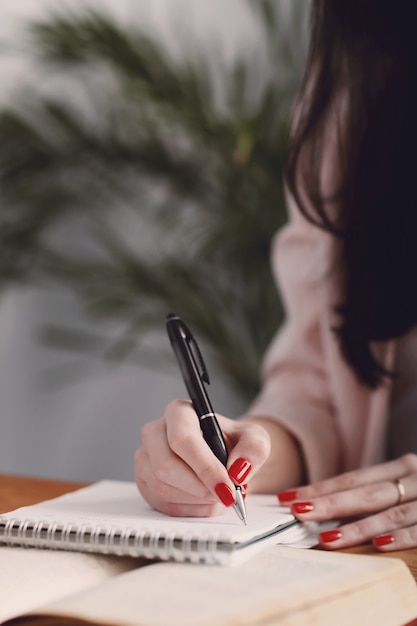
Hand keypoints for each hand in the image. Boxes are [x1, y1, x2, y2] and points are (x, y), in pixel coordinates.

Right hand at [134, 399, 270, 516]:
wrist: (225, 456)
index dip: (205, 467)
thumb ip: (253, 449)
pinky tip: (204, 502)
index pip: (182, 439)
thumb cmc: (234, 443)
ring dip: (196, 501)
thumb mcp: (254, 438)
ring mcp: (145, 457)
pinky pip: (161, 504)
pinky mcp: (144, 481)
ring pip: (162, 488)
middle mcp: (156, 431)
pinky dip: (189, 510)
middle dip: (200, 488)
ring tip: (218, 496)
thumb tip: (237, 469)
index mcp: (179, 412)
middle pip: (166, 466)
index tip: (227, 487)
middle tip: (225, 495)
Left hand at [278, 454, 416, 550]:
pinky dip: (400, 537)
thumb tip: (328, 514)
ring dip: (357, 526)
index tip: (288, 498)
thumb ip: (375, 496)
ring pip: (389, 513)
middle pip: (364, 493)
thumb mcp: (407, 486)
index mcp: (400, 469)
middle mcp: (412, 479)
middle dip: (328, 504)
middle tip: (298, 513)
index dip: (319, 489)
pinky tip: (379, 545)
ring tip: (327, 537)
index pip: (352, 479)